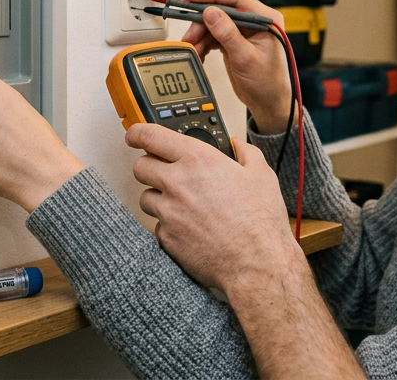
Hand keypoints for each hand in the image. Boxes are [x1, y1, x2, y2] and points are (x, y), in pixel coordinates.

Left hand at [128, 123, 302, 291]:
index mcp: (197, 159)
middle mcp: (177, 183)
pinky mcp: (166, 237)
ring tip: (183, 204)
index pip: (150, 136)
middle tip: (165, 172)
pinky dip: (168, 225)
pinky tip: (189, 228)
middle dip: (150, 166)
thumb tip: (238, 145)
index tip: (135, 135)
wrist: (256, 263)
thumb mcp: (261, 175)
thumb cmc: (260, 221)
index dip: (138, 133)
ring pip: (145, 197)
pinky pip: (157, 225)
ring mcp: (168, 212)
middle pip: (140, 166)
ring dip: (159, 197)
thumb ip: (245, 152)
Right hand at [179, 0, 293, 133]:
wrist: (267, 103)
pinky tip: (200, 52)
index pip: (236, 0)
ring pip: (214, 24)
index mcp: (265, 19)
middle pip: (221, 12)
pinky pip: (214, 36)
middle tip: (190, 34)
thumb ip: (228, 34)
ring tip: (193, 48)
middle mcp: (254, 22)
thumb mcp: (246, 57)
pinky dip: (204, 43)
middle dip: (203, 23)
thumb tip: (212, 13)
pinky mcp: (234, 41)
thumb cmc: (268, 83)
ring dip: (201, 35)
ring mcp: (243, 32)